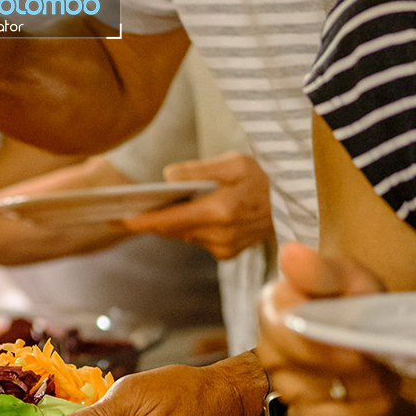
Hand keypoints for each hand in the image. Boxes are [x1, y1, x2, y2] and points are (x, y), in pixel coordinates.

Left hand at [122, 153, 272, 259]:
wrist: (296, 199)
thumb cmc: (263, 175)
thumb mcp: (232, 162)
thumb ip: (197, 170)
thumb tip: (167, 177)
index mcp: (219, 212)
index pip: (169, 221)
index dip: (142, 222)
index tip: (119, 220)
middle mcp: (220, 235)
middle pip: (173, 230)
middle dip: (154, 220)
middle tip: (129, 209)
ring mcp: (224, 247)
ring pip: (184, 235)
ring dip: (174, 222)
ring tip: (160, 206)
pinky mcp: (228, 253)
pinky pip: (198, 240)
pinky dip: (192, 227)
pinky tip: (195, 213)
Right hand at [257, 242, 400, 415]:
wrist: (365, 344)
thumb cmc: (353, 302)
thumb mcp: (348, 279)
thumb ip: (321, 272)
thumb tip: (289, 253)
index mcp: (273, 306)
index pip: (279, 324)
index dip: (316, 335)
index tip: (349, 337)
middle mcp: (269, 348)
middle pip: (300, 360)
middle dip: (341, 357)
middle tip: (371, 352)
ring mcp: (285, 384)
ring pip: (323, 390)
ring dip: (360, 380)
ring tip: (381, 366)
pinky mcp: (308, 413)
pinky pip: (339, 414)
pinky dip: (367, 402)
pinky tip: (379, 385)